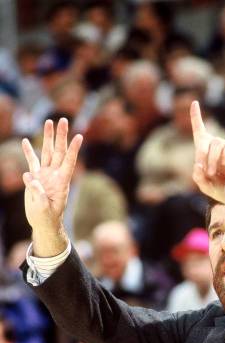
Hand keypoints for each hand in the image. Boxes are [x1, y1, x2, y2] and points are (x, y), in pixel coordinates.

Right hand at [22, 118, 81, 232]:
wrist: (44, 222)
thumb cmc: (47, 218)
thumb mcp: (43, 208)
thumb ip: (38, 193)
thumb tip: (29, 176)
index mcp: (61, 182)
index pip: (69, 162)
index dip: (73, 150)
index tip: (80, 137)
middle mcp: (55, 175)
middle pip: (59, 152)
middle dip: (61, 136)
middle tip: (64, 120)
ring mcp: (45, 175)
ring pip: (47, 152)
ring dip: (48, 137)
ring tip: (49, 121)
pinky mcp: (36, 177)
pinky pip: (32, 161)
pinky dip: (29, 152)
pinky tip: (26, 141)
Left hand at [190, 101, 224, 225]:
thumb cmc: (222, 190)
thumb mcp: (205, 185)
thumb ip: (198, 176)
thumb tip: (197, 164)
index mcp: (207, 154)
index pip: (200, 132)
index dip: (196, 118)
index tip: (194, 103)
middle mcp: (217, 149)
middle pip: (207, 141)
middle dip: (202, 155)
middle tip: (206, 171)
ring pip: (217, 143)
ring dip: (212, 159)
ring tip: (213, 173)